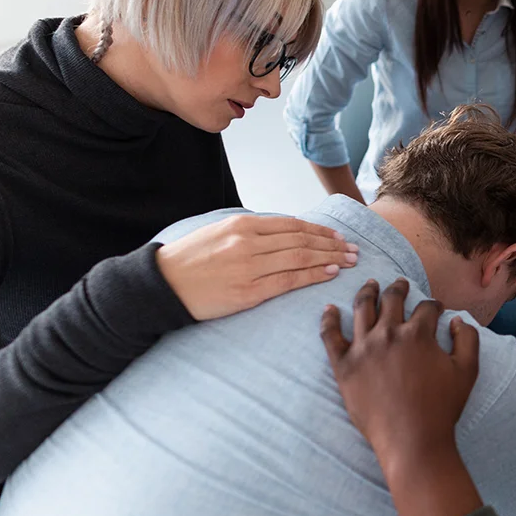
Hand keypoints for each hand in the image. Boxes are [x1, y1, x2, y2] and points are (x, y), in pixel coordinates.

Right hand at [157, 215, 358, 320]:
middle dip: (333, 244)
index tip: (338, 235)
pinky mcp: (248, 291)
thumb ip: (251, 231)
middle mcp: (249, 242)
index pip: (293, 225)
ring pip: (300, 258)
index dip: (320, 230)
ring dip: (330, 258)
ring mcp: (249, 267)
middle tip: (354, 249)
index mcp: (243, 225)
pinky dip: (313, 275)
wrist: (161, 284)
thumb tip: (284, 233)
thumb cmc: (190, 260)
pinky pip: (289, 280)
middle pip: (302, 240)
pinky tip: (330, 273)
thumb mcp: (219, 232)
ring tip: (349, 261)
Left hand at [322, 279, 485, 515]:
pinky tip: (328, 309)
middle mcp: (388, 334)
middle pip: (392, 299)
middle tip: (400, 284)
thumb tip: (458, 319)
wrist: (411, 440)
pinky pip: (330, 337)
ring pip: (361, 308)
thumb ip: (467, 339)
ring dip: (367, 292)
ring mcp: (363, 349)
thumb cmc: (442, 408)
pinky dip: (328, 320)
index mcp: (418, 333)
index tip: (435, 308)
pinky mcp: (344, 366)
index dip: (434, 305)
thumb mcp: (467, 371)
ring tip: (370, 284)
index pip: (426, 307)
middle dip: (399, 288)